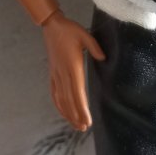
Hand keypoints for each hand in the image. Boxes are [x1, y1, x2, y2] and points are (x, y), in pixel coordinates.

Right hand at [41, 10, 105, 130]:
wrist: (52, 26)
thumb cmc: (70, 30)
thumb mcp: (85, 35)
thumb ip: (94, 47)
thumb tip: (103, 59)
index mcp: (72, 66)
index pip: (77, 92)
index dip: (81, 108)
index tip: (87, 120)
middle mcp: (63, 73)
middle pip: (69, 99)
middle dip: (76, 115)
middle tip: (84, 127)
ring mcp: (56, 74)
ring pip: (61, 98)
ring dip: (68, 113)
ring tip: (76, 125)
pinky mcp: (53, 73)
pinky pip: (54, 92)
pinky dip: (58, 104)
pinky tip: (63, 112)